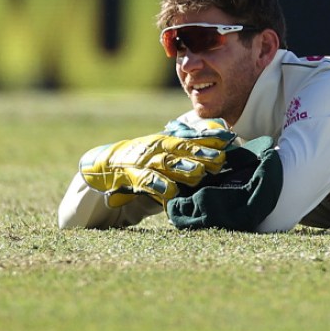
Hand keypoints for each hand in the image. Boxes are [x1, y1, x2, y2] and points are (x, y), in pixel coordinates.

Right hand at [79, 127, 234, 206]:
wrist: (100, 169)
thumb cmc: (138, 166)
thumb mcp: (162, 159)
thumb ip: (182, 160)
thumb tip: (213, 164)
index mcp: (165, 142)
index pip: (191, 138)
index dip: (209, 138)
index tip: (229, 139)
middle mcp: (156, 148)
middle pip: (182, 149)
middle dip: (202, 154)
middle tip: (220, 160)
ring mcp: (142, 160)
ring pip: (166, 163)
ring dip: (183, 168)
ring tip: (198, 173)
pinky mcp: (128, 175)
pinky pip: (146, 181)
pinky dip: (159, 186)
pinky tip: (170, 192)